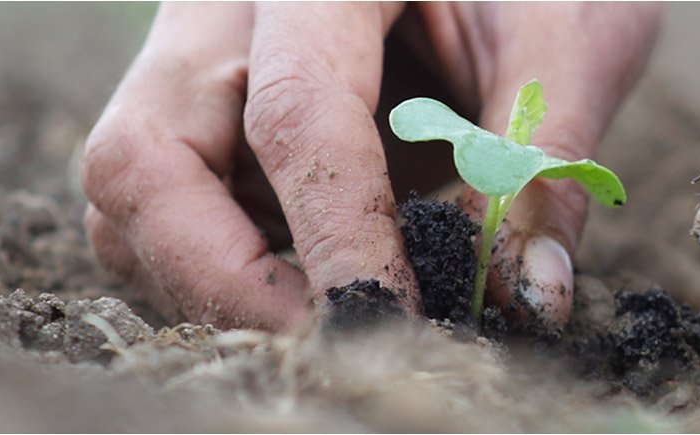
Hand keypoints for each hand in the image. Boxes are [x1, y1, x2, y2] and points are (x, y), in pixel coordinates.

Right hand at [83, 3, 658, 330]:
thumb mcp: (563, 41)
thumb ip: (540, 161)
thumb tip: (529, 297)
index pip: (296, 111)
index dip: (335, 231)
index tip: (387, 315)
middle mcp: (225, 10)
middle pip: (147, 156)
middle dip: (229, 278)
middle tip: (335, 340)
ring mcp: (195, 61)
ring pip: (136, 196)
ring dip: (219, 284)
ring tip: (338, 319)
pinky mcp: (199, 113)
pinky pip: (165, 213)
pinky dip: (228, 272)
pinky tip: (315, 292)